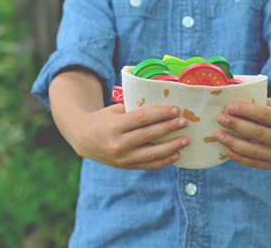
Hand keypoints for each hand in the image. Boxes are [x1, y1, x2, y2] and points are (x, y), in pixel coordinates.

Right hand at [68, 104, 190, 169]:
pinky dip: (164, 160)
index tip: (176, 109)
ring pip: (151, 153)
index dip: (160, 113)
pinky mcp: (127, 167)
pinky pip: (149, 165)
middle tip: (185, 122)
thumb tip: (163, 105)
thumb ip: (136, 109)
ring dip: (172, 146)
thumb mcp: (116, 110)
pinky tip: (177, 154)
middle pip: (149, 135)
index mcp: (114, 125)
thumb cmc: (105, 119)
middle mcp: (117, 143)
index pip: (141, 118)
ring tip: (186, 140)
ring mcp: (122, 158)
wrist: (84, 139)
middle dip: (169, 128)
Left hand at [214, 98, 270, 169]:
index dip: (244, 110)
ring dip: (233, 142)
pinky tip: (227, 150)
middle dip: (235, 124)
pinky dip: (238, 158)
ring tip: (219, 135)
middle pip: (256, 132)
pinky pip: (253, 163)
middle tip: (220, 118)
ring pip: (252, 150)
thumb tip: (232, 102)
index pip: (262, 114)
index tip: (229, 106)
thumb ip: (259, 104)